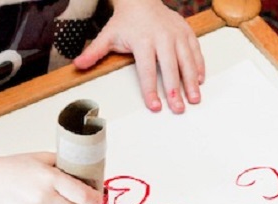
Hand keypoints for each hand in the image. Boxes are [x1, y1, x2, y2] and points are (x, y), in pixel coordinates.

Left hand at [73, 0, 204, 113]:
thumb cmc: (125, 22)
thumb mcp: (108, 35)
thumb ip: (94, 52)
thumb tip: (78, 66)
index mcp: (143, 40)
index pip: (147, 70)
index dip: (150, 90)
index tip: (154, 106)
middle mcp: (162, 37)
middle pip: (170, 67)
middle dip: (175, 90)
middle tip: (179, 108)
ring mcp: (177, 34)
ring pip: (187, 60)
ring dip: (191, 81)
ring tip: (194, 99)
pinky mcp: (186, 31)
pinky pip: (195, 50)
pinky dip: (199, 66)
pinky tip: (199, 81)